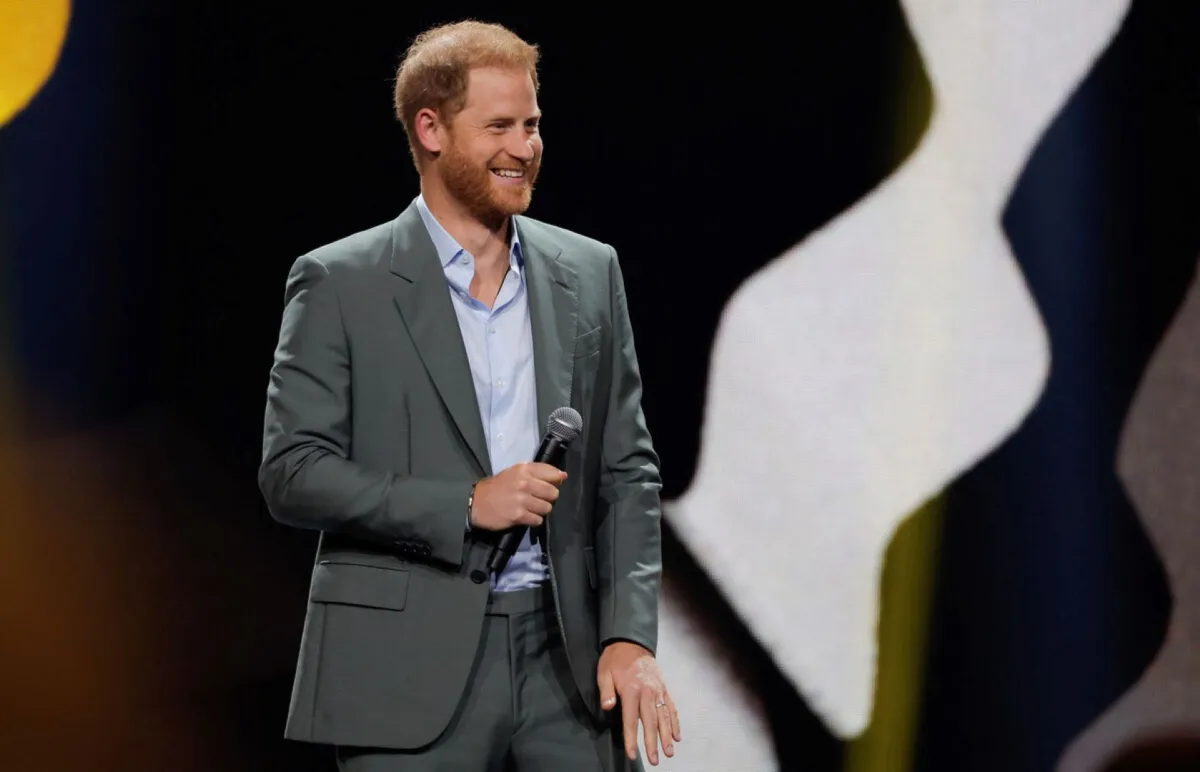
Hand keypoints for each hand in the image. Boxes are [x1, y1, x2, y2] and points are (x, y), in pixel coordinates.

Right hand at [469, 462, 565, 530]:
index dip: (555, 482)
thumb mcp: (516, 472)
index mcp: (525, 469)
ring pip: (547, 508)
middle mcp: (525, 482)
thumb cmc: (499, 487)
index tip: (549, 486)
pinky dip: (533, 520)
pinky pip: (538, 520)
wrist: (477, 502)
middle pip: (553, 493)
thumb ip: (540, 472)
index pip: (552, 474)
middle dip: (548, 498)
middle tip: (537, 499)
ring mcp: (522, 499)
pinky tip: (524, 516)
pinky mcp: (518, 515)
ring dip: (540, 510)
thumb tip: (564, 476)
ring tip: (529, 508)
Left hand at [598, 641, 680, 765]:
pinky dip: (675, 722)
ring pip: (664, 716)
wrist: (631, 642)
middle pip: (651, 722)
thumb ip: (606, 690)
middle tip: (655, 760)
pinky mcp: (664, 688)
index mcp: (631, 690)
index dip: (631, 739)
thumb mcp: (604, 672)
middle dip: (653, 742)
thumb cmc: (615, 660)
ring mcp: (658, 690)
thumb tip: (607, 707)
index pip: (631, 720)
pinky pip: (671, 707)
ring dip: (667, 736)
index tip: (633, 754)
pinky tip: (677, 736)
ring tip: (669, 752)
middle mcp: (647, 692)